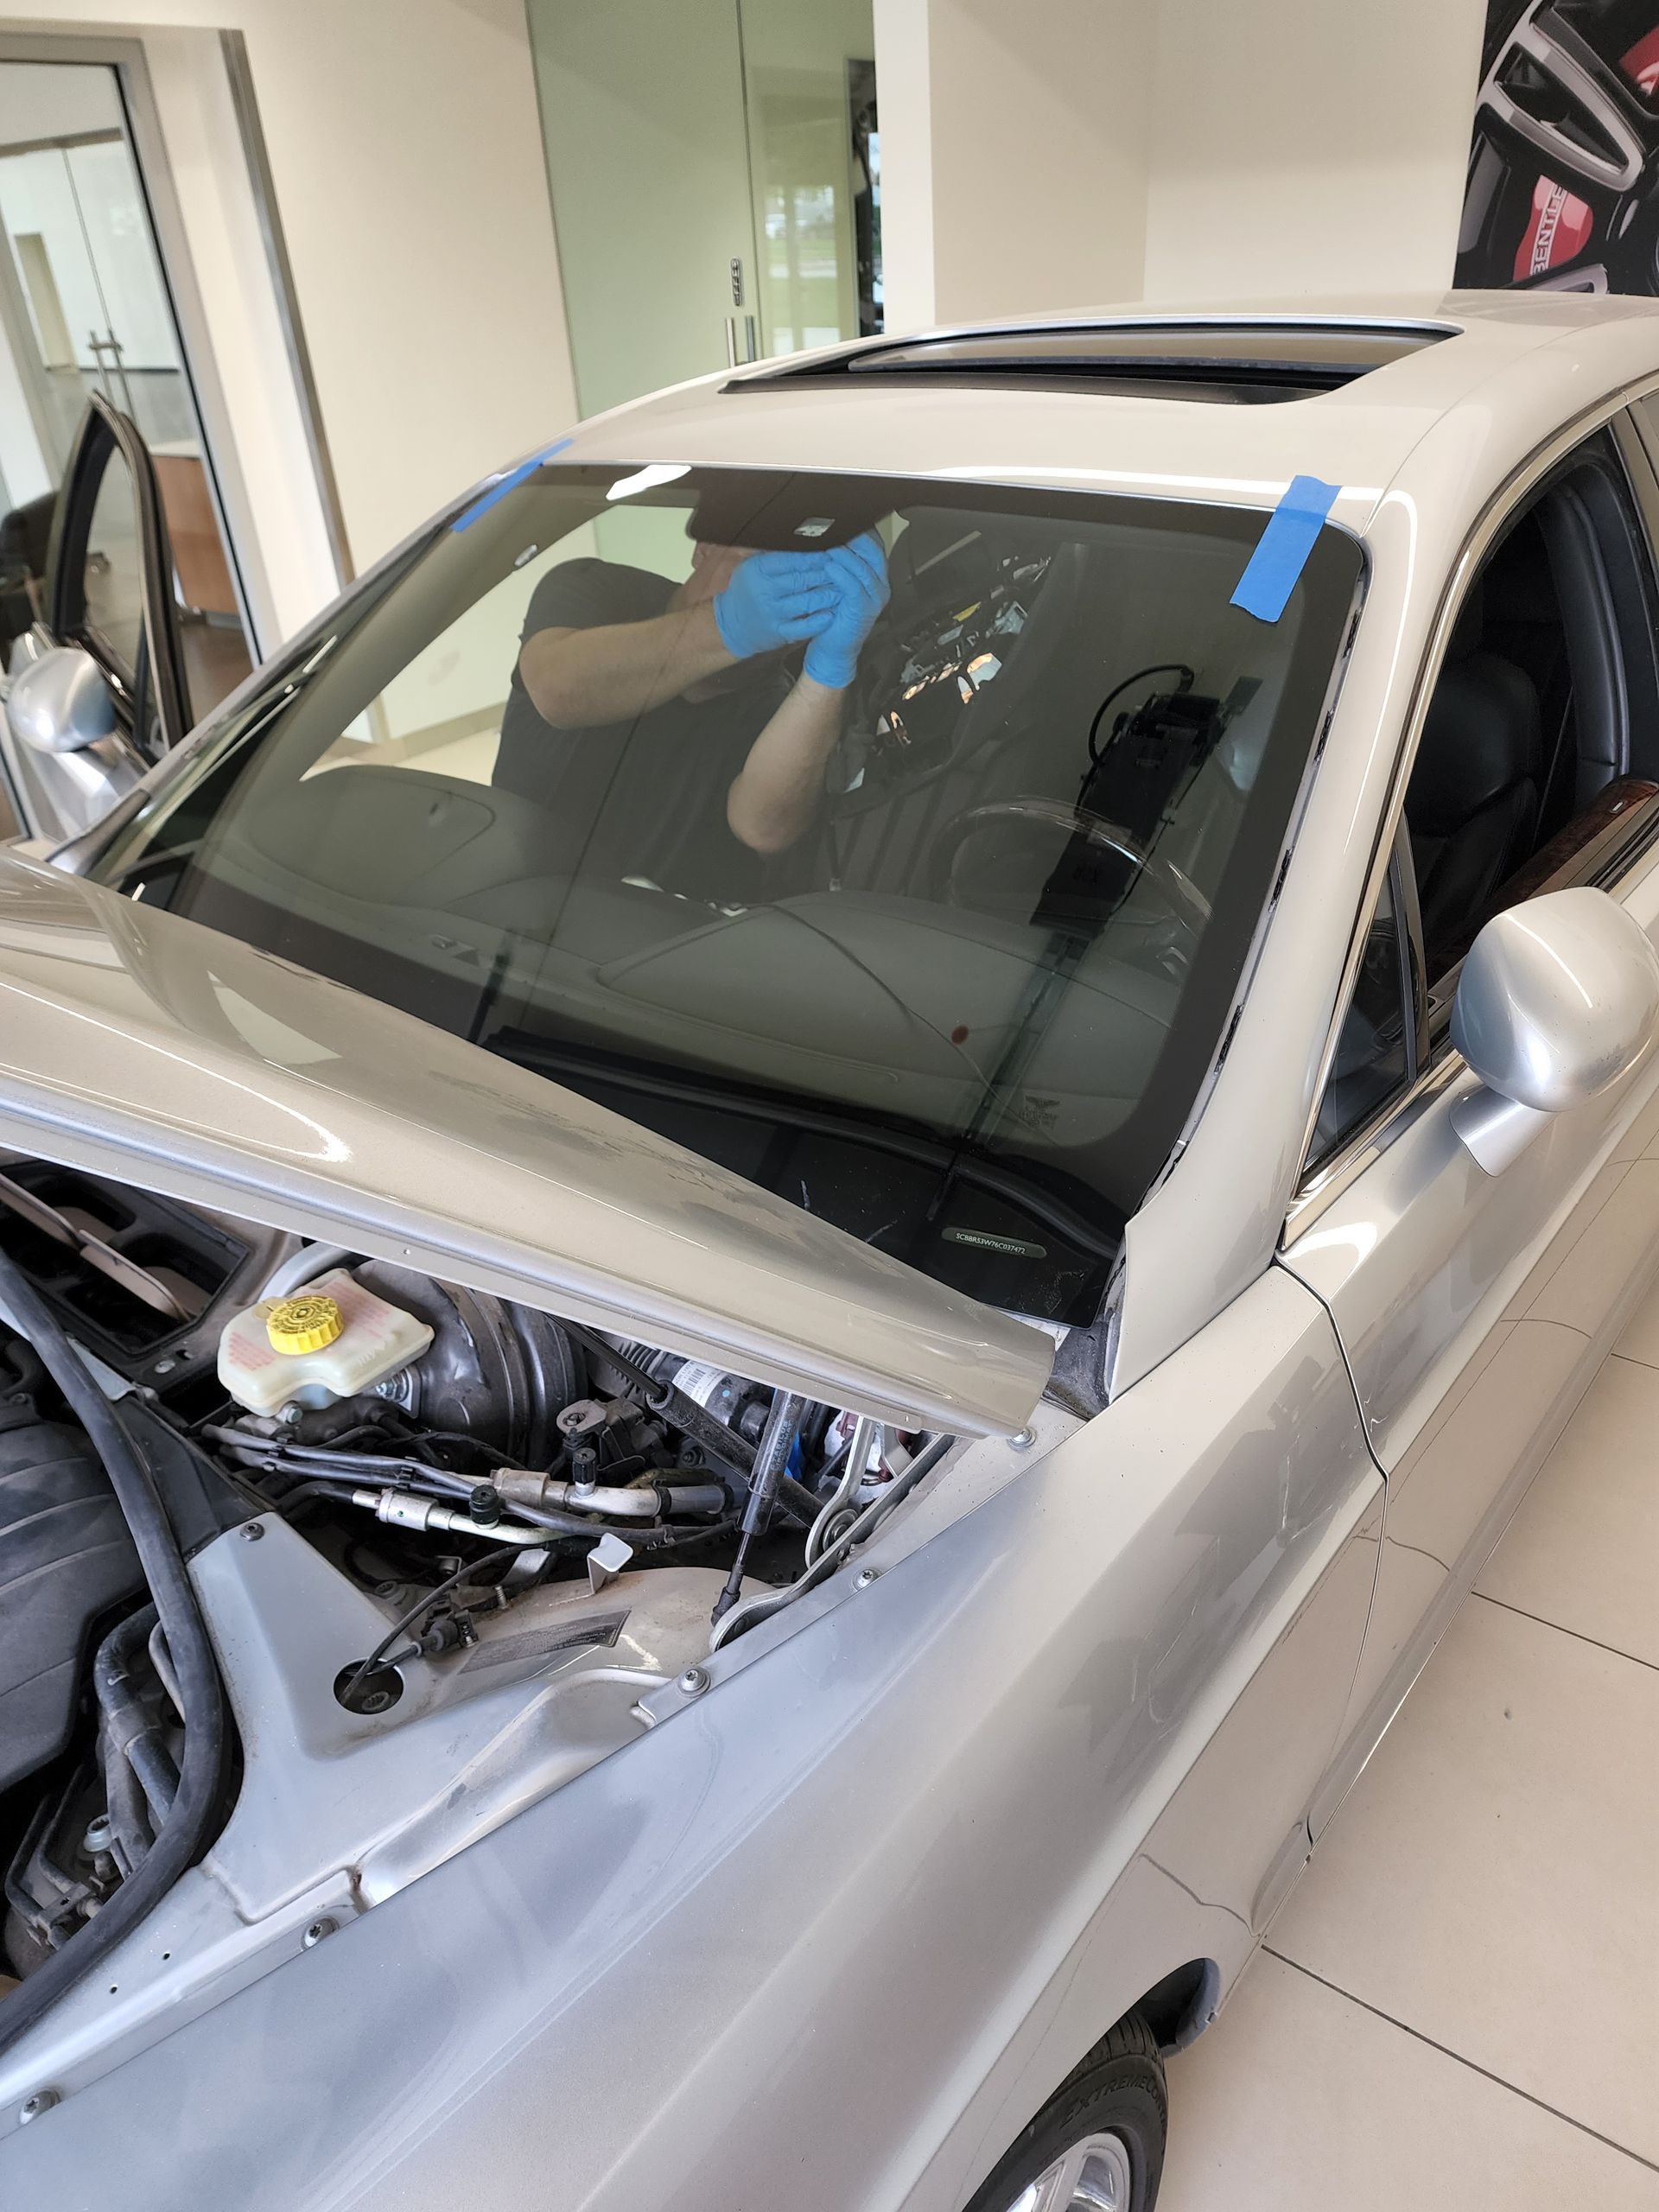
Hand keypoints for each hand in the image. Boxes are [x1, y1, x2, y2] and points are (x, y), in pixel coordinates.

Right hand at [712, 551, 839, 659]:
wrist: (730, 625)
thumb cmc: (747, 590)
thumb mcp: (752, 566)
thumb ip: (774, 554)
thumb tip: (802, 535)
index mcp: (758, 569)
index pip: (792, 558)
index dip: (815, 554)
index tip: (833, 550)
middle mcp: (764, 590)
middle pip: (802, 578)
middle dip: (826, 572)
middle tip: (846, 567)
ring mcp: (772, 613)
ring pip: (807, 601)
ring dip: (828, 594)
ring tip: (845, 588)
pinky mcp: (778, 632)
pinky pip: (803, 627)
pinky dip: (819, 621)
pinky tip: (832, 614)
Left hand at [803, 531, 889, 689]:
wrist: (832, 649)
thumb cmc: (832, 617)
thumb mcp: (836, 585)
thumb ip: (838, 563)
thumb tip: (827, 538)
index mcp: (875, 576)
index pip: (874, 545)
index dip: (861, 531)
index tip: (844, 520)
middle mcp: (879, 585)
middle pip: (874, 552)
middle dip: (856, 538)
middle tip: (838, 528)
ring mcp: (874, 598)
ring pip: (864, 568)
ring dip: (846, 554)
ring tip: (830, 545)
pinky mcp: (863, 609)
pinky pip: (855, 586)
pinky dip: (842, 574)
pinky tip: (829, 566)